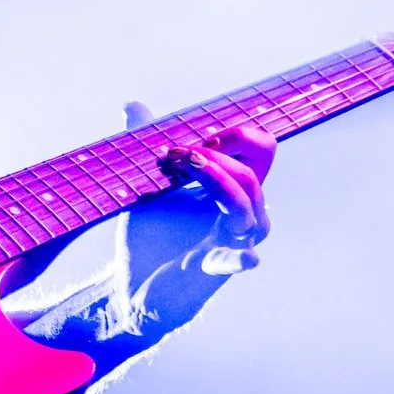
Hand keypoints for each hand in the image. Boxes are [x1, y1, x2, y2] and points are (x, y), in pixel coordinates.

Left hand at [131, 103, 274, 274]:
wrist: (133, 288)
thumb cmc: (151, 238)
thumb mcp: (148, 186)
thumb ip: (145, 145)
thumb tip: (132, 106)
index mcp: (232, 191)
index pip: (260, 152)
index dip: (237, 136)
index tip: (197, 139)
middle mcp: (239, 215)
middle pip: (252, 173)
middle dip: (218, 155)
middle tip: (177, 153)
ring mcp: (229, 242)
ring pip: (247, 207)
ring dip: (219, 181)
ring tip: (187, 166)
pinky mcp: (212, 269)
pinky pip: (236, 260)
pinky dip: (240, 257)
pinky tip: (246, 257)